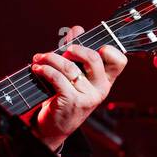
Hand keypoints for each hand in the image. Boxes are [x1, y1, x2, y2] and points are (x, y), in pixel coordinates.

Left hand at [29, 26, 127, 149]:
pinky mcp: (72, 102)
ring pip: (70, 67)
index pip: (119, 61)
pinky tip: (37, 69)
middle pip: (94, 58)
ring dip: (50, 58)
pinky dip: (45, 70)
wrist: (54, 127)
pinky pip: (57, 78)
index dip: (110, 49)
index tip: (93, 45)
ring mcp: (87, 96)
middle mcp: (100, 89)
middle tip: (62, 49)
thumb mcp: (73, 76)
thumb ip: (75, 53)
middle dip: (74, 48)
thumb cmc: (64, 98)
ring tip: (39, 58)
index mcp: (105, 80)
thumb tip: (77, 28)